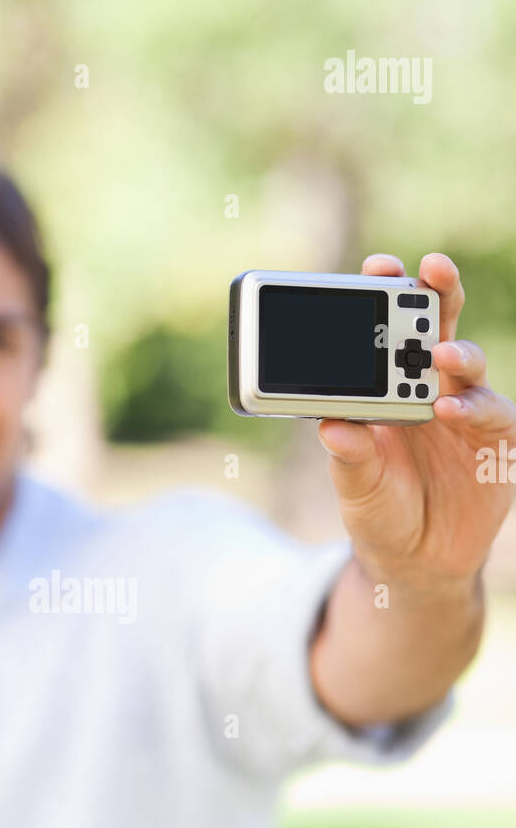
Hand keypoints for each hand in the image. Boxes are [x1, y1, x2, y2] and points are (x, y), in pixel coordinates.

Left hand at [316, 252, 515, 594]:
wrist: (417, 561)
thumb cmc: (382, 511)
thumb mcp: (355, 487)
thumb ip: (348, 457)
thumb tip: (331, 426)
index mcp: (389, 386)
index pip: (389, 328)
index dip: (389, 292)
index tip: (378, 266)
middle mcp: (432, 388)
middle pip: (440, 326)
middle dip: (437, 292)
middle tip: (430, 271)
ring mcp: (467, 412)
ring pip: (470, 364)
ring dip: (457, 353)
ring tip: (439, 354)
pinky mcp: (496, 443)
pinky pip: (492, 416)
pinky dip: (473, 409)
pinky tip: (450, 409)